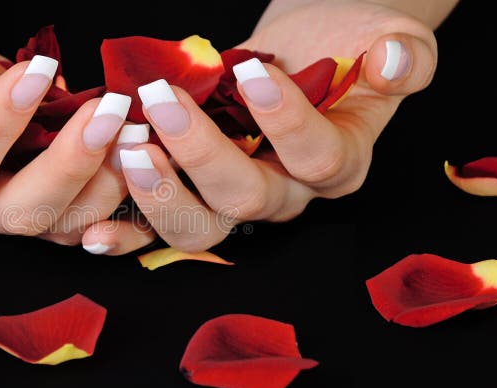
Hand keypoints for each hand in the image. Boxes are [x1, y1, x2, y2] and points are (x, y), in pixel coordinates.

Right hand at [0, 7, 129, 243]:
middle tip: (111, 113)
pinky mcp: (37, 201)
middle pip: (19, 211)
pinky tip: (144, 156)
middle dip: (70, 165)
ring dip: (107, 183)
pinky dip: (117, 193)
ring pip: (60, 223)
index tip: (37, 69)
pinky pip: (82, 215)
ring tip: (139, 131)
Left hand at [81, 0, 436, 252]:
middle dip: (202, 155)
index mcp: (337, 162)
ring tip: (128, 150)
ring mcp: (233, 205)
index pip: (317, 156)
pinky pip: (158, 234)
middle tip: (162, 106)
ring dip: (160, 195)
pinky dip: (127, 236)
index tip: (254, 70)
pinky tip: (94, 232)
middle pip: (247, 199)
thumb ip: (403, 57)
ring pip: (201, 229)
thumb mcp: (386, 41)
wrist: (302, 59)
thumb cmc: (343, 49)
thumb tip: (394, 64)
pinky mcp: (192, 201)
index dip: (286, 119)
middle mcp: (284, 194)